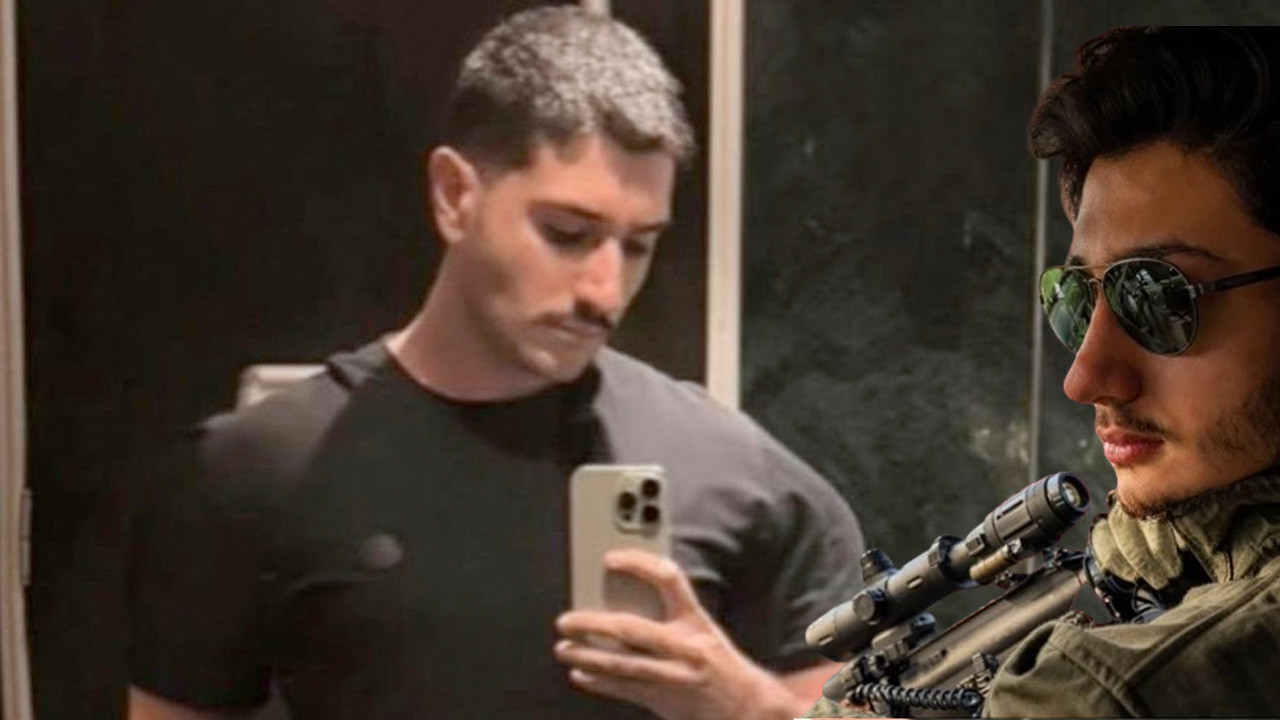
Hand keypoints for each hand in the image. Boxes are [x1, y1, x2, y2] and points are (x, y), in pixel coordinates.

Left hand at [554, 549, 804, 719]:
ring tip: (563, 649)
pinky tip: (580, 674)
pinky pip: (623, 690)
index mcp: (695, 621)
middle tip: (566, 621)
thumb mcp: (703, 629)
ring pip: (621, 664)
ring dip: (587, 656)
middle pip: (630, 629)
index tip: (610, 559)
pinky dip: (598, 682)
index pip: (668, 579)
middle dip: (593, 624)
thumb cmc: (720, 663)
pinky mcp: (663, 700)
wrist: (746, 707)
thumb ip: (671, 614)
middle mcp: (684, 646)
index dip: (638, 564)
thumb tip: (623, 598)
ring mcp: (672, 675)